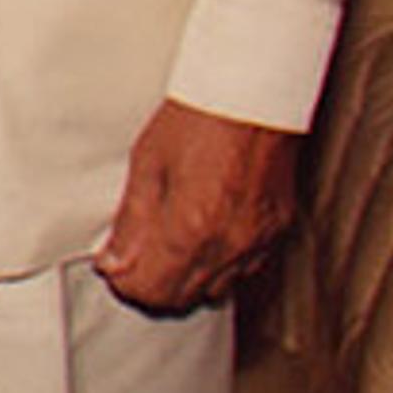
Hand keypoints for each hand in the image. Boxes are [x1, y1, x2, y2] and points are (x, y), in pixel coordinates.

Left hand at [94, 99, 296, 312]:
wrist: (252, 93)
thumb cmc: (198, 119)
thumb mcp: (147, 164)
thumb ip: (131, 221)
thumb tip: (114, 263)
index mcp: (189, 229)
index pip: (152, 291)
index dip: (127, 283)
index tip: (116, 265)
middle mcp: (227, 245)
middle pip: (183, 298)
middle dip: (154, 286)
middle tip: (137, 257)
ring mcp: (257, 241)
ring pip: (215, 290)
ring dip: (188, 279)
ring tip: (169, 246)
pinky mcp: (278, 231)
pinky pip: (245, 270)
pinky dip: (220, 265)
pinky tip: (206, 238)